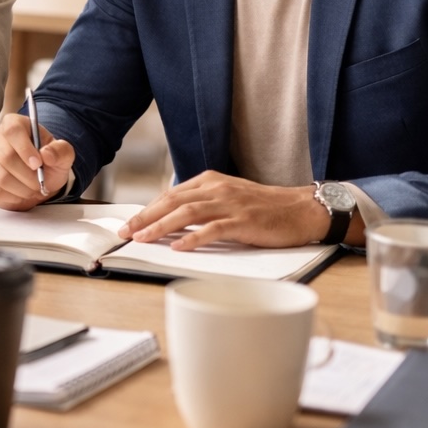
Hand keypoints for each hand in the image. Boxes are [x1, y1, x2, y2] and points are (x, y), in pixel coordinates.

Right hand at [0, 114, 73, 209]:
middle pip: (6, 157)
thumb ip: (61, 151)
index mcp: (13, 123)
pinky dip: (9, 198)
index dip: (25, 149)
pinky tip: (18, 195)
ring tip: (31, 190)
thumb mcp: (62, 154)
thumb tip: (46, 154)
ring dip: (20, 189)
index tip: (38, 165)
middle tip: (39, 184)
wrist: (36, 176)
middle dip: (27, 176)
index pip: (12, 131)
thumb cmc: (47, 162)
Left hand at [118, 171, 330, 249]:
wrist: (302, 209)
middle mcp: (216, 189)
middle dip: (145, 217)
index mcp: (209, 181)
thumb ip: (202, 203)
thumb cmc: (264, 207)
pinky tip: (179, 247)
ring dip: (161, 226)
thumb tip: (171, 219)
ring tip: (143, 238)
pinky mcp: (244, 221)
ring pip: (187, 213)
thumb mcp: (228, 197)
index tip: (129, 223)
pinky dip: (194, 238)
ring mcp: (230, 204)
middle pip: (172, 201)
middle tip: (125, 232)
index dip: (147, 209)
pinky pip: (214, 229)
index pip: (170, 195)